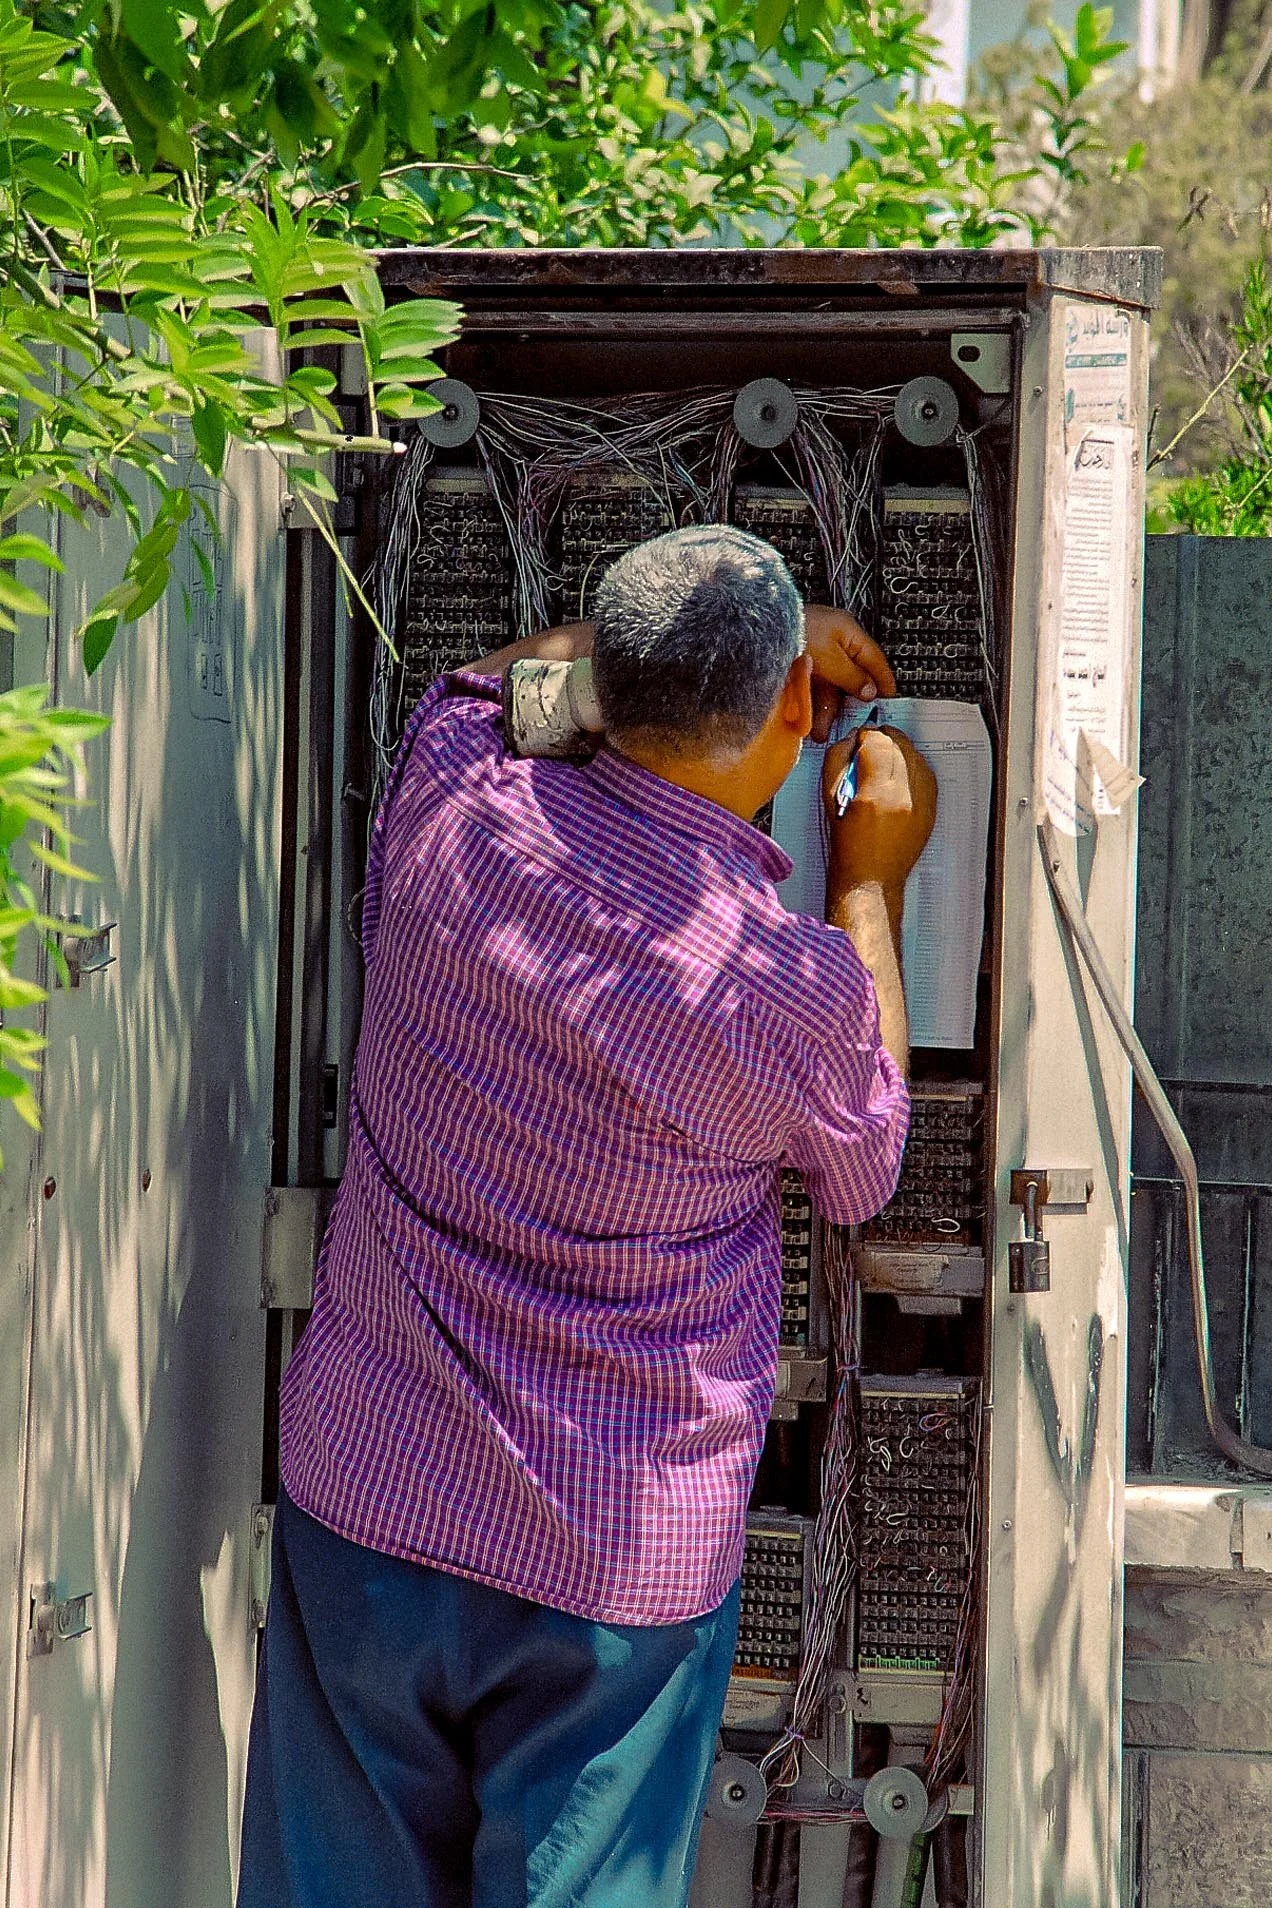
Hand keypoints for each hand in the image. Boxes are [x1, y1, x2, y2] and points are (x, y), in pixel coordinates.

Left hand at [803, 606, 896, 743]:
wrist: (758, 631)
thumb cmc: (795, 633)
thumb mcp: (831, 659)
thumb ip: (852, 677)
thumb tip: (870, 690)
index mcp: (848, 632)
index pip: (874, 658)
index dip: (883, 679)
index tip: (889, 696)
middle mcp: (833, 641)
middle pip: (849, 676)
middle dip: (847, 704)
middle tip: (850, 723)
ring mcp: (815, 651)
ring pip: (828, 685)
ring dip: (825, 709)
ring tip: (819, 731)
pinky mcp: (799, 661)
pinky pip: (811, 685)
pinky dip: (811, 702)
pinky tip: (807, 720)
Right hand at [822, 727, 936, 904]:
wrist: (870, 878)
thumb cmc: (846, 845)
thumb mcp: (828, 800)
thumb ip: (836, 761)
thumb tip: (851, 739)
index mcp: (873, 794)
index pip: (877, 742)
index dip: (866, 735)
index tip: (860, 739)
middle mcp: (902, 798)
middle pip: (899, 745)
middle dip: (884, 739)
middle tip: (871, 745)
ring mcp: (921, 805)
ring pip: (916, 756)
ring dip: (901, 751)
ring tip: (886, 759)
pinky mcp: (931, 810)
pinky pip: (928, 774)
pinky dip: (914, 767)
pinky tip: (901, 774)